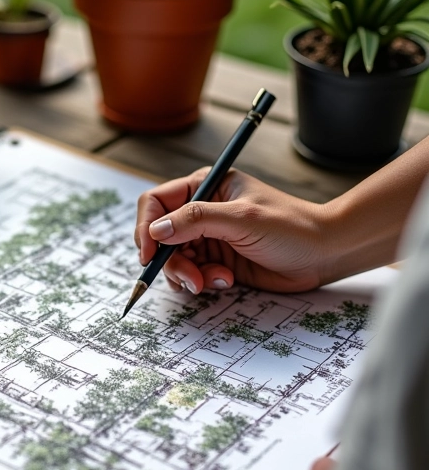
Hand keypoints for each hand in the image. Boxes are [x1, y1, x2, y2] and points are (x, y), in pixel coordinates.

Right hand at [135, 168, 329, 293]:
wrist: (324, 254)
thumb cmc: (290, 226)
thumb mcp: (241, 219)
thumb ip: (195, 220)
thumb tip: (156, 230)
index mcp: (203, 187)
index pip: (156, 203)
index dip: (146, 227)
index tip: (148, 254)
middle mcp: (200, 211)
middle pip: (161, 237)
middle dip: (171, 261)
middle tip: (191, 279)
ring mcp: (207, 238)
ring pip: (173, 260)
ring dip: (187, 275)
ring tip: (214, 281)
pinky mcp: (216, 261)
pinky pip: (191, 274)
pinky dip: (201, 282)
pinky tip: (225, 281)